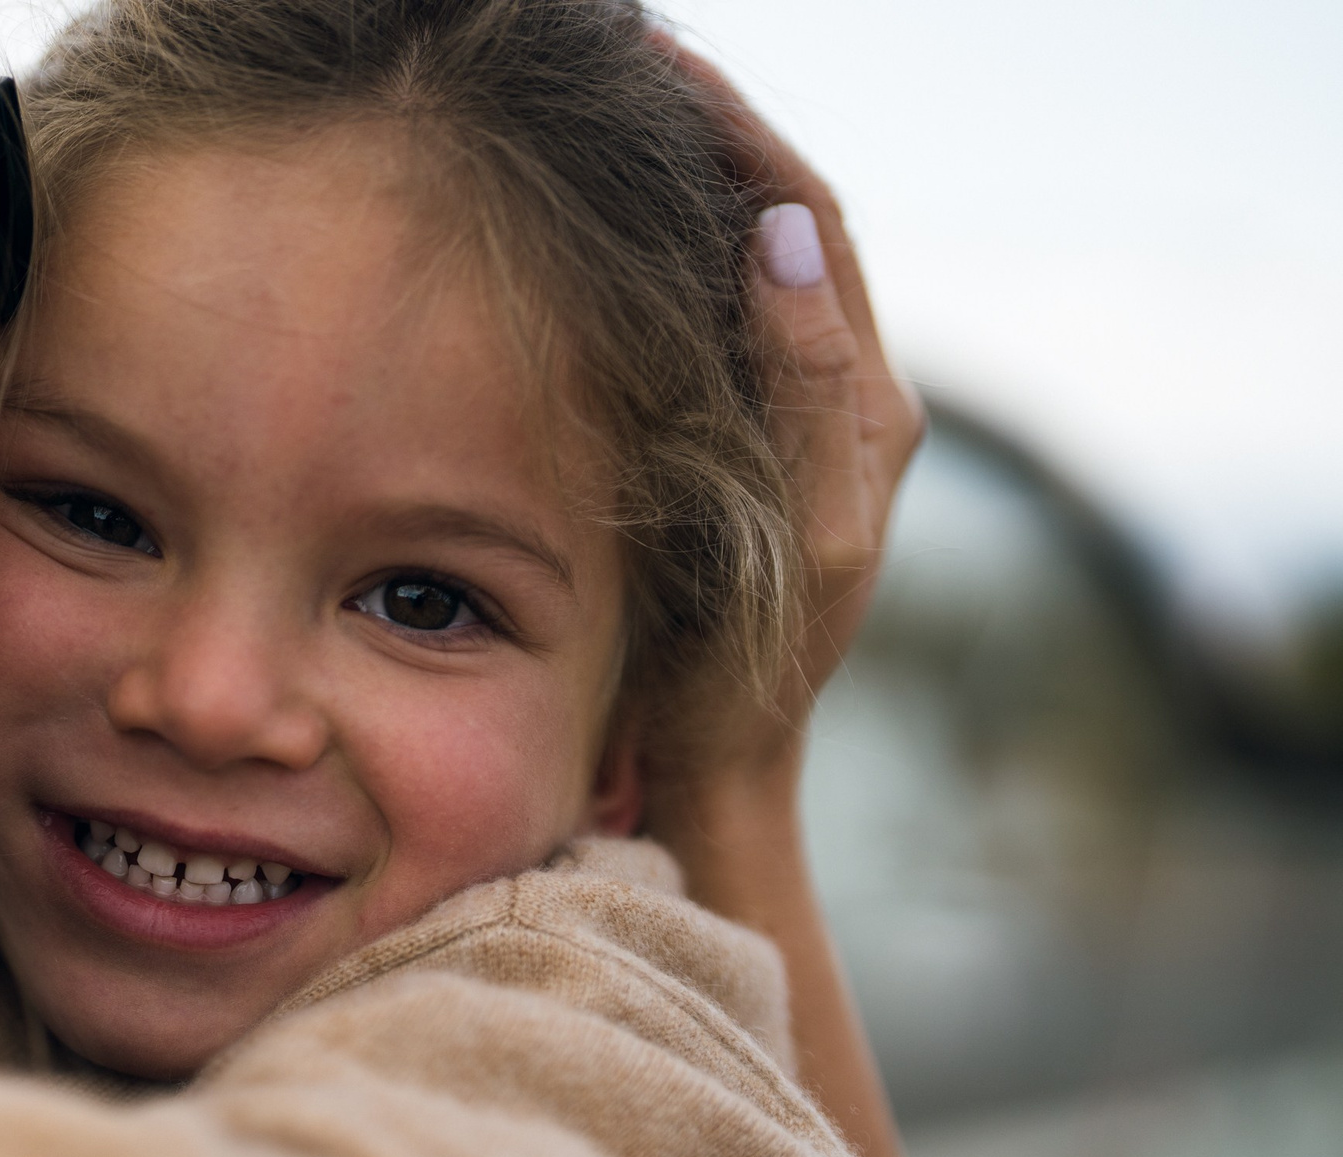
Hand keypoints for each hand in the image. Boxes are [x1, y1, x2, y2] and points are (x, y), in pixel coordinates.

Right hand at [652, 33, 928, 810]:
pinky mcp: (742, 442)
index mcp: (867, 407)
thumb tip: (775, 242)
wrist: (716, 769)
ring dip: (686, 181)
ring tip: (612, 117)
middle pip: (781, 221)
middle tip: (623, 61)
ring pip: (744, 262)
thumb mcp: (803, 539)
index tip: (658, 64)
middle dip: (710, 132)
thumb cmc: (748, 679)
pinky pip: (710, 317)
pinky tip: (605, 225)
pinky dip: (665, 251)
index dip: (737, 135)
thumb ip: (804, 393)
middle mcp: (841, 396)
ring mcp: (791, 417)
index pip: (806, 224)